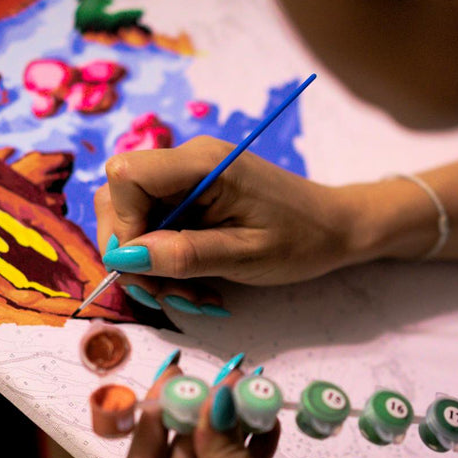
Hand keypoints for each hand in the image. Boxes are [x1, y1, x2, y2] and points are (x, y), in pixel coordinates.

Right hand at [94, 136, 364, 313]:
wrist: (337, 227)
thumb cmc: (302, 239)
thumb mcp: (245, 256)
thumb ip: (185, 255)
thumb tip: (125, 257)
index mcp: (202, 163)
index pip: (125, 176)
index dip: (123, 225)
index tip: (148, 267)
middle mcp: (188, 161)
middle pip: (120, 198)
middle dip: (135, 254)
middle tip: (170, 295)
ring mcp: (189, 178)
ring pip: (135, 219)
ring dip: (153, 266)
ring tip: (193, 296)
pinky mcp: (193, 196)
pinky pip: (157, 227)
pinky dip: (168, 262)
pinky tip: (198, 285)